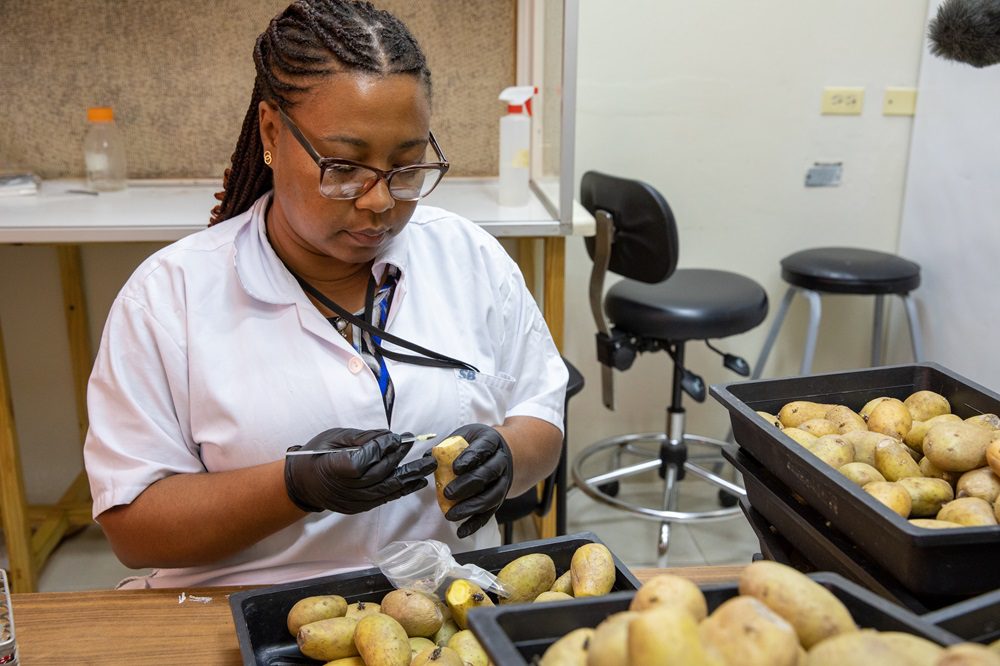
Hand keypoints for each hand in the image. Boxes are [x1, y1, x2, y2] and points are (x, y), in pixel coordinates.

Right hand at [284, 428, 436, 513]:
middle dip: (399, 457)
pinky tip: (418, 480)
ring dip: (410, 475)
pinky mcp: (361, 507)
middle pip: (380, 473)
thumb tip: (388, 436)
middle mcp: (347, 488)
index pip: (366, 459)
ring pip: (387, 488)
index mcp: (336, 468)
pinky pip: (386, 498)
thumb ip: (362, 438)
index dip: (382, 447)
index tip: (396, 437)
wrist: (302, 483)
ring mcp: (355, 501)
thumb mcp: (335, 438)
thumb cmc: (317, 455)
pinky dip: (403, 489)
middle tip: (414, 443)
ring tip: (428, 465)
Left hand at [442, 424, 512, 537]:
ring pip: (491, 496)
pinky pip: (490, 513)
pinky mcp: (499, 498)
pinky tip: (462, 532)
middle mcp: (501, 462)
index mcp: (492, 442)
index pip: (483, 449)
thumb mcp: (465, 435)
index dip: (470, 459)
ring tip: (451, 515)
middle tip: (448, 493)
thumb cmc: (476, 443)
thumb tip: (427, 457)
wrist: (500, 452)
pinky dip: (476, 524)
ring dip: (471, 507)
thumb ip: (447, 445)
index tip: (455, 468)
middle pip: (487, 474)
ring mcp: (502, 482)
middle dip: (467, 485)